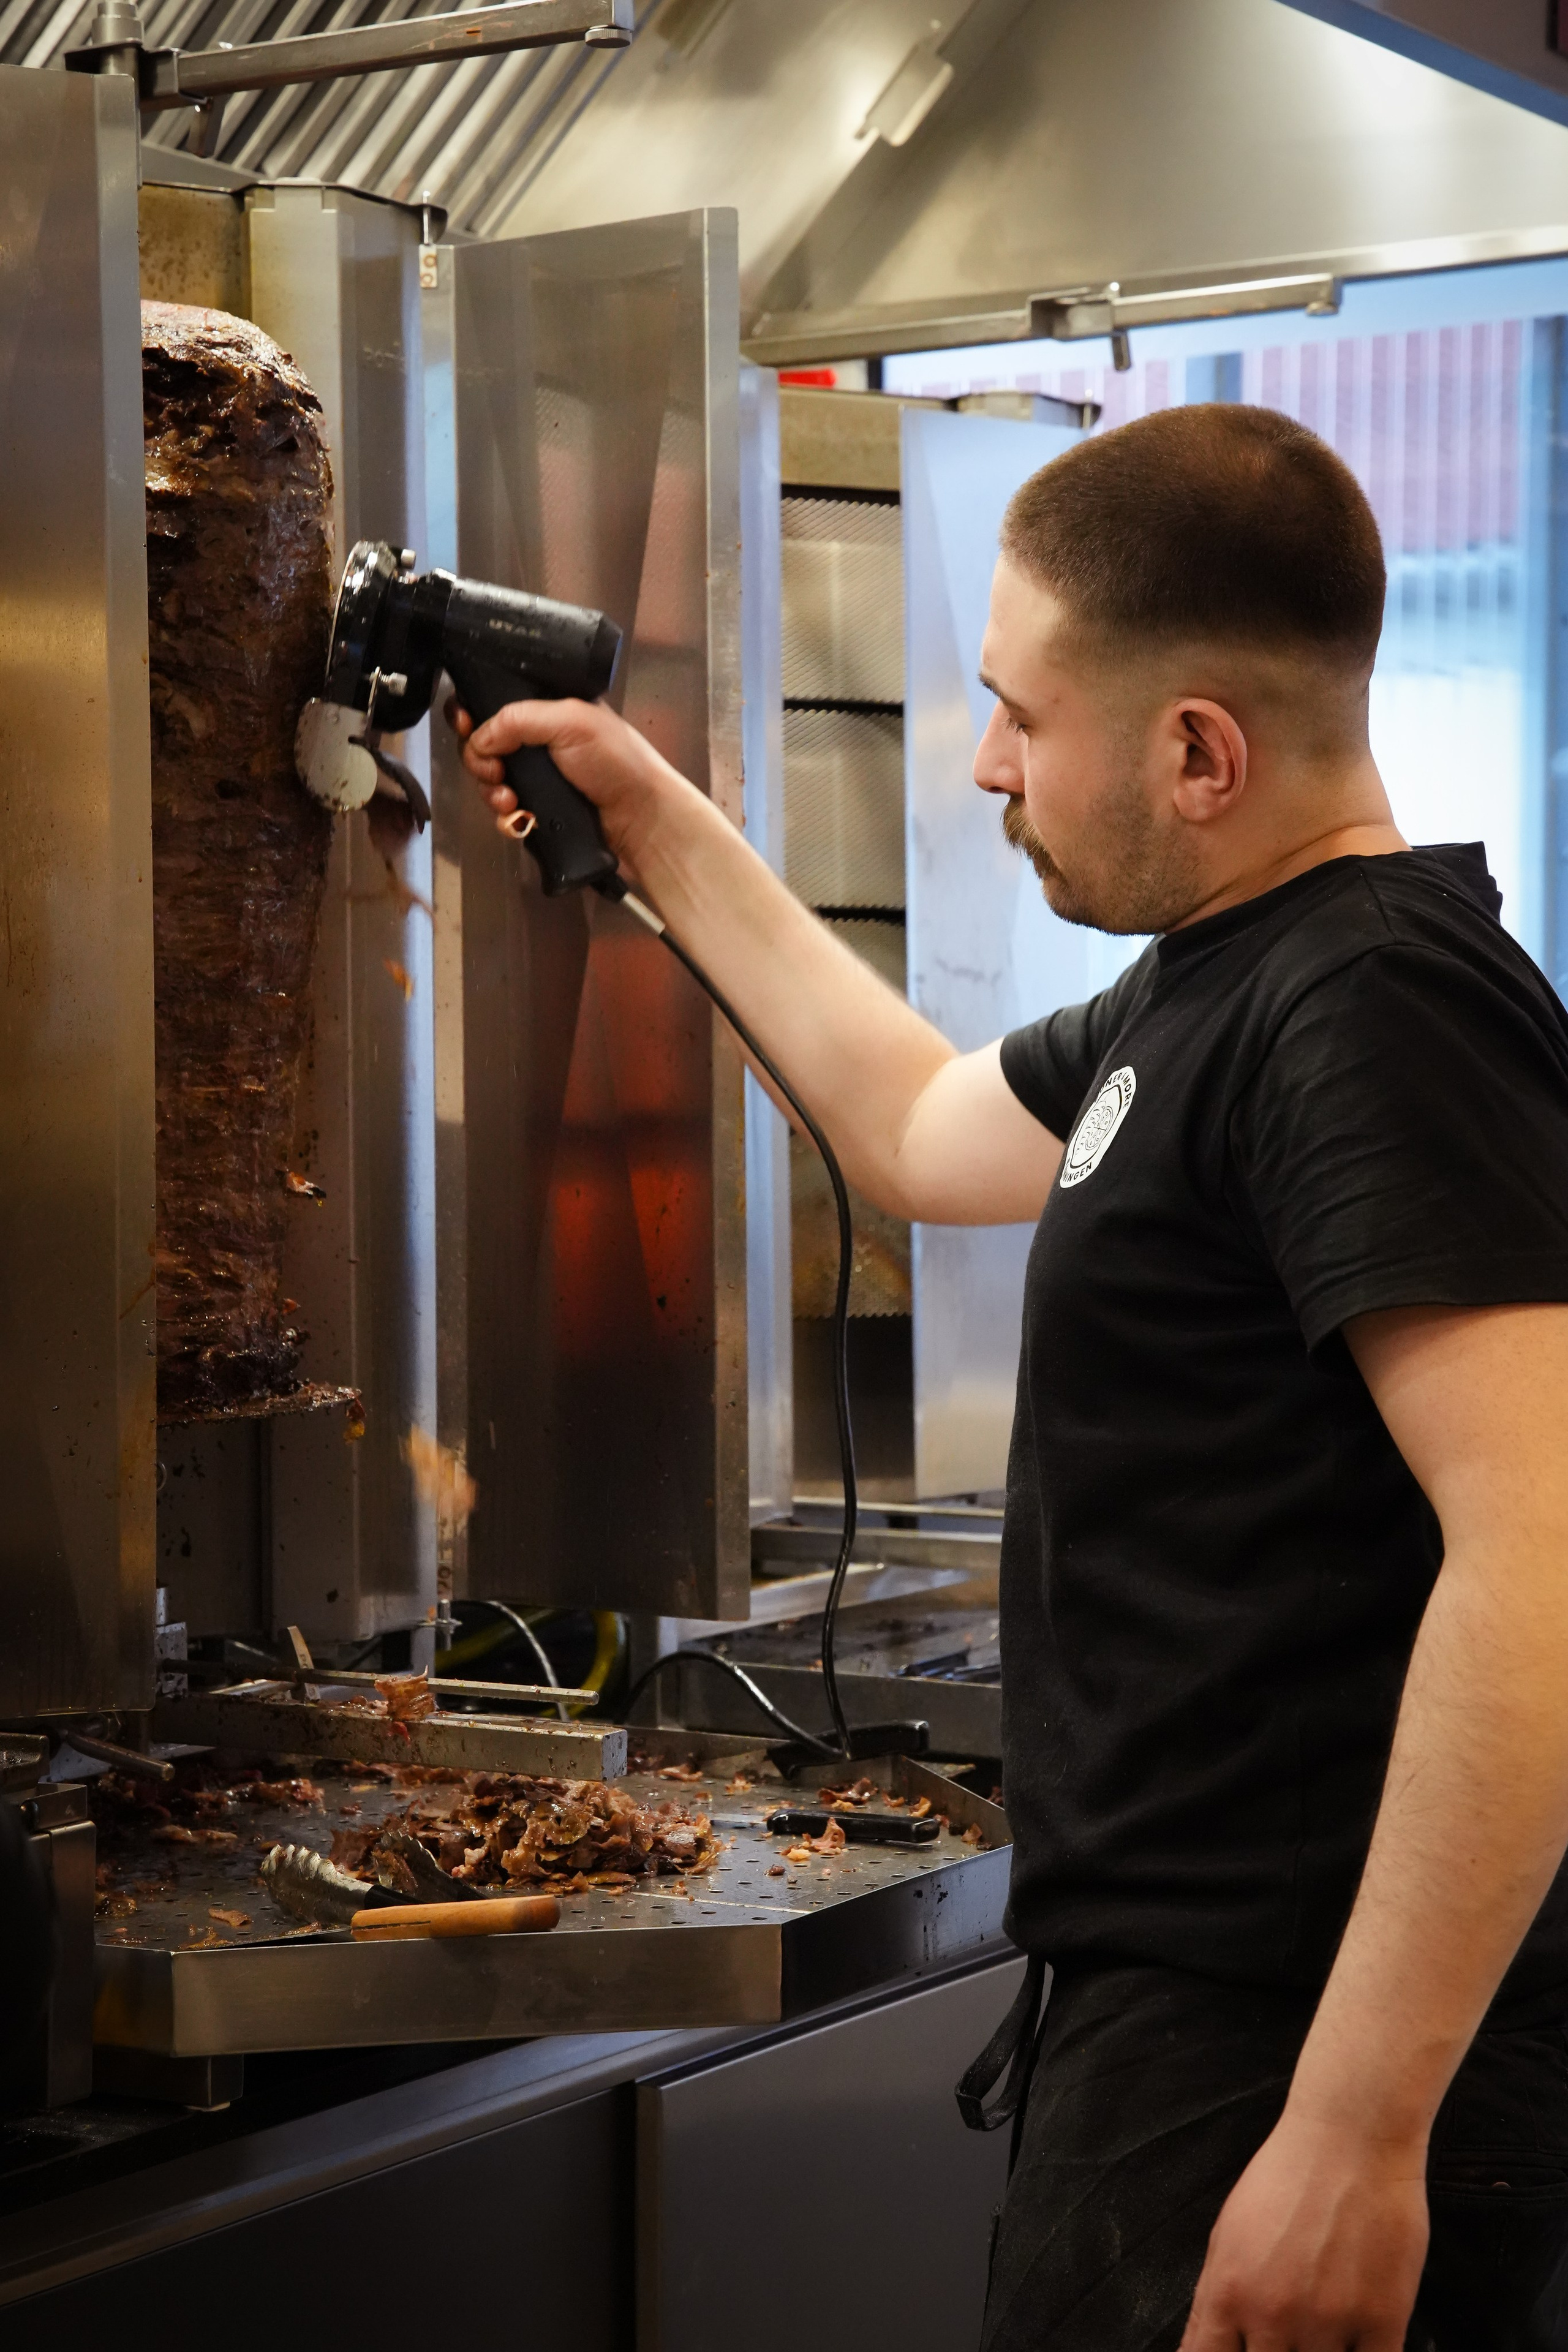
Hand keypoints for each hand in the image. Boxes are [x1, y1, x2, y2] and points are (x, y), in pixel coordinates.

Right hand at [444, 692, 685, 870]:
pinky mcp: (538, 808)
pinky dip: (504, 817)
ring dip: (490, 790)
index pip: (493, 703)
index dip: (473, 714)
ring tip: (510, 798)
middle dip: (479, 759)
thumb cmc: (617, 761)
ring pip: (489, 780)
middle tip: (494, 770)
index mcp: (544, 708)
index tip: (467, 725)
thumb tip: (478, 737)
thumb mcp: (569, 721)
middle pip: (483, 744)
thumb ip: (518, 719)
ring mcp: (536, 776)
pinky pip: (504, 812)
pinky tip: (518, 817)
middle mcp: (537, 740)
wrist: (641, 816)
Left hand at [1180, 2109, 1428, 2350]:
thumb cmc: (1287, 2178)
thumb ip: (1213, 2301)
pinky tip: (1358, 2342)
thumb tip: (1199, 2351)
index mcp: (1228, 2293)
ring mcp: (1329, 2322)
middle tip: (1287, 2338)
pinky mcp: (1383, 2320)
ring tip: (1323, 2328)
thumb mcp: (1228, 2233)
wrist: (1351, 2137)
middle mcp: (1273, 2315)